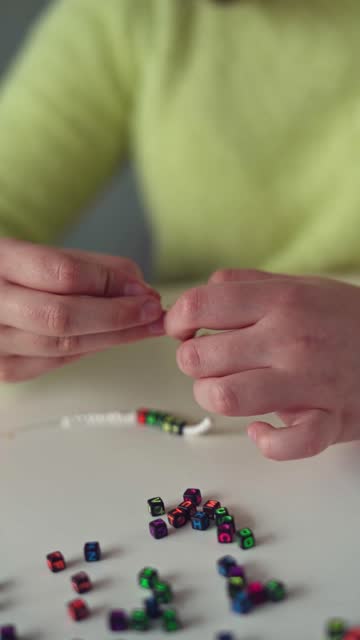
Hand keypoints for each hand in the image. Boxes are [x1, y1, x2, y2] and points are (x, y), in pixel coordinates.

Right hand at [0, 238, 163, 381]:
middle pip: (62, 316)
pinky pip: (57, 362)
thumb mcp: (41, 254)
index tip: (144, 289)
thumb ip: (90, 266)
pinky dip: (91, 348)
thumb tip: (139, 286)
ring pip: (63, 346)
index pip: (61, 273)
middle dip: (117, 316)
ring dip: (114, 337)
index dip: (109, 283)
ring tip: (146, 326)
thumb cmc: (11, 275)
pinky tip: (115, 338)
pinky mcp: (4, 369)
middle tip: (153, 312)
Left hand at [165, 268, 359, 460]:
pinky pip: (283, 443)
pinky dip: (264, 441)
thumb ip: (247, 284)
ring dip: (214, 397)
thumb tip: (202, 293)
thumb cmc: (345, 316)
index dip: (176, 320)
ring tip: (229, 390)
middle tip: (210, 361)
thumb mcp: (300, 284)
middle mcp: (289, 337)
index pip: (199, 305)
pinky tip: (262, 429)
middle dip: (192, 362)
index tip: (182, 330)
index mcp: (279, 299)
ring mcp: (309, 381)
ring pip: (225, 397)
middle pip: (198, 357)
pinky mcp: (329, 421)